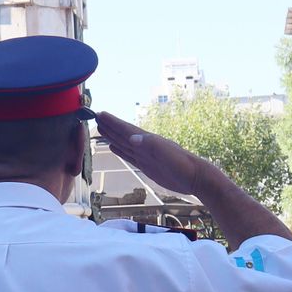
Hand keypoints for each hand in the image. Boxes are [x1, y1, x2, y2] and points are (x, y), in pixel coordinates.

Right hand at [96, 111, 211, 196]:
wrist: (195, 178)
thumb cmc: (183, 165)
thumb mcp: (166, 154)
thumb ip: (150, 145)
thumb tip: (131, 138)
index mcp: (148, 141)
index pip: (125, 129)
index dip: (112, 122)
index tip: (99, 113)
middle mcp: (144, 146)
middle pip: (122, 134)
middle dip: (109, 126)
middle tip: (95, 117)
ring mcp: (145, 156)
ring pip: (124, 144)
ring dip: (112, 136)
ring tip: (101, 129)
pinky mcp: (147, 166)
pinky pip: (129, 155)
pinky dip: (120, 150)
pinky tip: (115, 147)